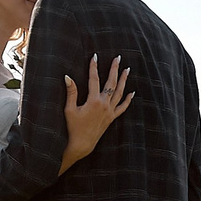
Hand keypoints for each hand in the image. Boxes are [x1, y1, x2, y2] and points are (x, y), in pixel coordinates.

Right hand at [60, 53, 134, 174]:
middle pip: (111, 83)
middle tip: (118, 58)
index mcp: (93, 101)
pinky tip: (132, 93)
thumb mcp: (69, 109)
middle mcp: (104, 105)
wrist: (82, 144)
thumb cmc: (73, 127)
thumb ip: (71, 92)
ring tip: (127, 69)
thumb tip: (67, 77)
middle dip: (114, 69)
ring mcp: (110, 112)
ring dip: (124, 80)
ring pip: (120, 93)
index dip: (93, 67)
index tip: (94, 56)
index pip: (94, 79)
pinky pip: (122, 108)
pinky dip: (128, 100)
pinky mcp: (112, 118)